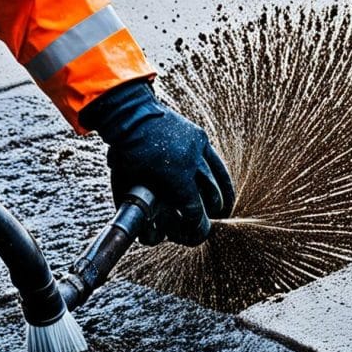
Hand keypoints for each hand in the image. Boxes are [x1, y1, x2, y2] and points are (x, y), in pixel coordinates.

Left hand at [80, 81, 234, 245]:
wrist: (130, 115)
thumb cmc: (125, 155)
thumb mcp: (125, 187)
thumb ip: (139, 213)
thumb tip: (152, 236)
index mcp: (174, 177)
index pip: (194, 212)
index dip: (194, 228)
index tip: (190, 235)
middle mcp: (191, 164)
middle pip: (210, 199)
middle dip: (208, 216)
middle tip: (201, 226)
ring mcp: (198, 150)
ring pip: (217, 184)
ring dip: (219, 202)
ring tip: (218, 214)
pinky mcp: (202, 139)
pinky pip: (219, 167)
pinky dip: (224, 185)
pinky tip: (227, 199)